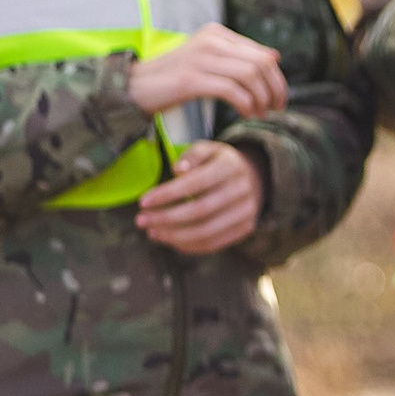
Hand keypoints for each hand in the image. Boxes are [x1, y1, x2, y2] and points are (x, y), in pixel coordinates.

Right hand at [128, 24, 286, 120]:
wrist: (133, 88)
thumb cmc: (174, 78)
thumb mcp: (208, 61)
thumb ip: (237, 57)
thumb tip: (275, 56)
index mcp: (217, 33)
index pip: (263, 53)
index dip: (277, 78)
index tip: (279, 98)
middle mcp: (211, 41)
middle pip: (261, 63)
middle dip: (276, 89)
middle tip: (277, 108)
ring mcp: (201, 58)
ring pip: (250, 76)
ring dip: (262, 99)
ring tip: (261, 114)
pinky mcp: (191, 79)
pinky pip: (232, 90)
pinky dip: (246, 104)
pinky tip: (246, 114)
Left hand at [137, 141, 265, 254]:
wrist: (254, 179)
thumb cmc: (219, 164)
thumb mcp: (208, 150)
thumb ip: (192, 155)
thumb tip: (178, 170)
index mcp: (231, 167)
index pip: (196, 183)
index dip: (167, 195)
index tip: (142, 202)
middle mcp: (242, 191)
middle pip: (200, 211)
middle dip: (165, 218)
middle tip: (141, 220)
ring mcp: (246, 212)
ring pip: (205, 232)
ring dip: (173, 235)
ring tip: (152, 232)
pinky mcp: (244, 229)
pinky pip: (213, 244)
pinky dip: (187, 245)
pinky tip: (169, 239)